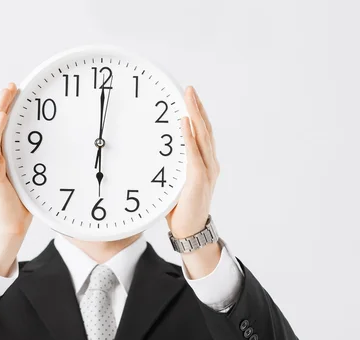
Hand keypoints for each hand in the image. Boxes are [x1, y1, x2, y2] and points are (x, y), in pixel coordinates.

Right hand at [0, 83, 32, 275]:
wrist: (13, 225)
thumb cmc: (24, 205)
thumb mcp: (34, 178)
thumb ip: (39, 164)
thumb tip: (62, 153)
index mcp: (2, 158)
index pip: (3, 128)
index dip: (8, 109)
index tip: (19, 93)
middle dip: (3, 103)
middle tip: (13, 85)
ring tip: (7, 93)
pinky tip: (2, 117)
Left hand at [166, 86, 221, 276]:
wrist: (190, 230)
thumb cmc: (180, 209)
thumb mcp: (173, 183)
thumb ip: (169, 167)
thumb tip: (150, 155)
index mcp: (204, 163)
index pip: (201, 133)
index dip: (197, 113)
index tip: (189, 96)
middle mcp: (209, 163)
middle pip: (204, 129)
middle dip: (197, 107)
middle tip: (189, 89)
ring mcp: (206, 171)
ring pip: (202, 136)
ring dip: (195, 114)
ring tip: (189, 97)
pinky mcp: (198, 180)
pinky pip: (194, 154)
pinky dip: (190, 137)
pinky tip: (185, 122)